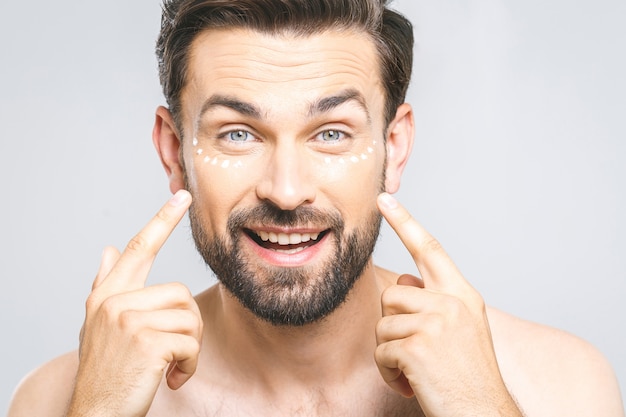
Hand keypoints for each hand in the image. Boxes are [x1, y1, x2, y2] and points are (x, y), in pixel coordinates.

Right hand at [67, 190, 202, 416]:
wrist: (96, 414)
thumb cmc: (107, 371)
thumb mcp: (99, 327)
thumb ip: (106, 286)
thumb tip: (108, 249)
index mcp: (107, 296)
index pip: (138, 249)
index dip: (162, 221)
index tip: (183, 197)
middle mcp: (114, 302)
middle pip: (180, 294)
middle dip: (187, 327)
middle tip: (174, 353)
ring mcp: (128, 319)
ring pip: (190, 318)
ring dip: (190, 350)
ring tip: (170, 368)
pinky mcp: (146, 340)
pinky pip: (191, 342)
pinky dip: (190, 365)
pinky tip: (171, 379)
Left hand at [375, 193, 521, 415]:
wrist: (483, 413)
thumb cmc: (468, 376)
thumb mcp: (462, 330)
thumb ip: (434, 302)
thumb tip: (403, 279)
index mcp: (463, 295)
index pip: (429, 249)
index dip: (405, 222)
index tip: (385, 199)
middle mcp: (451, 302)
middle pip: (393, 293)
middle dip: (394, 324)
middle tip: (415, 352)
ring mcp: (435, 322)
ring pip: (383, 324)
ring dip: (391, 353)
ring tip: (417, 370)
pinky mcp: (417, 346)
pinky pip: (382, 352)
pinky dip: (390, 373)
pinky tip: (412, 384)